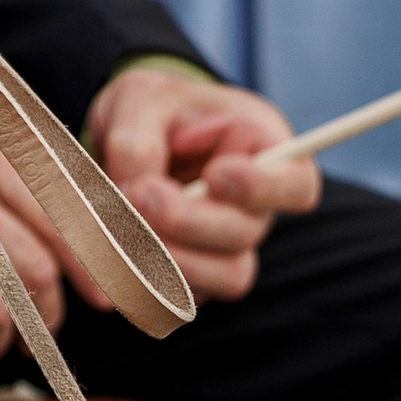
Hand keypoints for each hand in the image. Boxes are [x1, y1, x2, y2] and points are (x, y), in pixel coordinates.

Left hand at [85, 65, 320, 304]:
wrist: (126, 136)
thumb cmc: (149, 108)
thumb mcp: (140, 101)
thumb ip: (138, 147)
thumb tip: (128, 204)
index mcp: (263, 149)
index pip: (296, 184)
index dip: (263, 188)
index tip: (216, 173)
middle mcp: (254, 208)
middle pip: (244, 234)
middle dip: (188, 221)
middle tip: (138, 193)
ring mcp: (226, 249)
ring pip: (221, 277)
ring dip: (168, 263)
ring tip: (115, 232)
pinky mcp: (194, 277)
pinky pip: (179, 298)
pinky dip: (139, 284)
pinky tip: (104, 263)